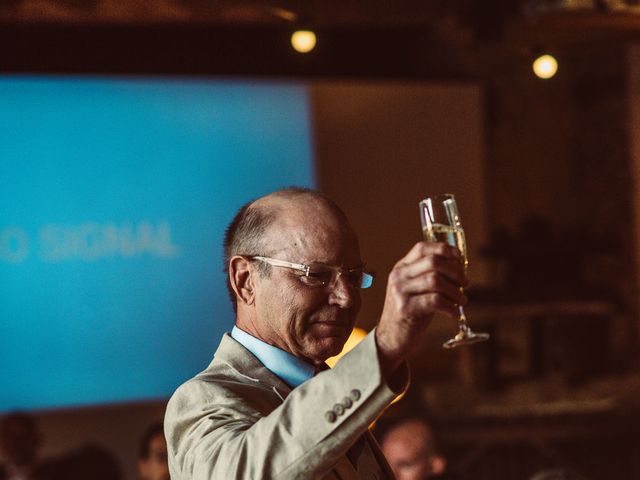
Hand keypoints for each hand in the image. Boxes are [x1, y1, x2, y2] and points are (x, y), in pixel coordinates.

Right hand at [375, 241, 467, 376]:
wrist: (391, 338)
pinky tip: (455, 314)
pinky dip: (451, 307)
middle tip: (465, 284)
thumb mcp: (415, 289)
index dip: (444, 249)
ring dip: (455, 291)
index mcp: (401, 267)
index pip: (422, 248)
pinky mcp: (406, 309)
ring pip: (436, 281)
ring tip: (461, 301)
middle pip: (433, 262)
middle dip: (455, 272)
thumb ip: (430, 276)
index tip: (460, 258)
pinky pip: (435, 301)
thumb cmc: (410, 313)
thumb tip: (459, 267)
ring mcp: (400, 292)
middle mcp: (398, 276)